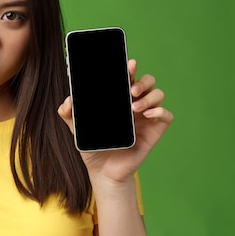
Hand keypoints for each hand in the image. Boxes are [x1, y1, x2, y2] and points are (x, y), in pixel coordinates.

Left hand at [57, 59, 172, 183]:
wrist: (102, 171)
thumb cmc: (93, 146)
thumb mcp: (76, 128)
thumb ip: (68, 113)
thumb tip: (68, 100)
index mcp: (119, 99)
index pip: (128, 78)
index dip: (130, 69)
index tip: (128, 64)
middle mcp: (134, 105)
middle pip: (147, 81)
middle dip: (142, 80)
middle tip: (131, 89)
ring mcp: (145, 117)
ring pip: (158, 94)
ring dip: (149, 96)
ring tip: (135, 106)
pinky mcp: (154, 132)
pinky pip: (166, 116)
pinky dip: (161, 111)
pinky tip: (148, 114)